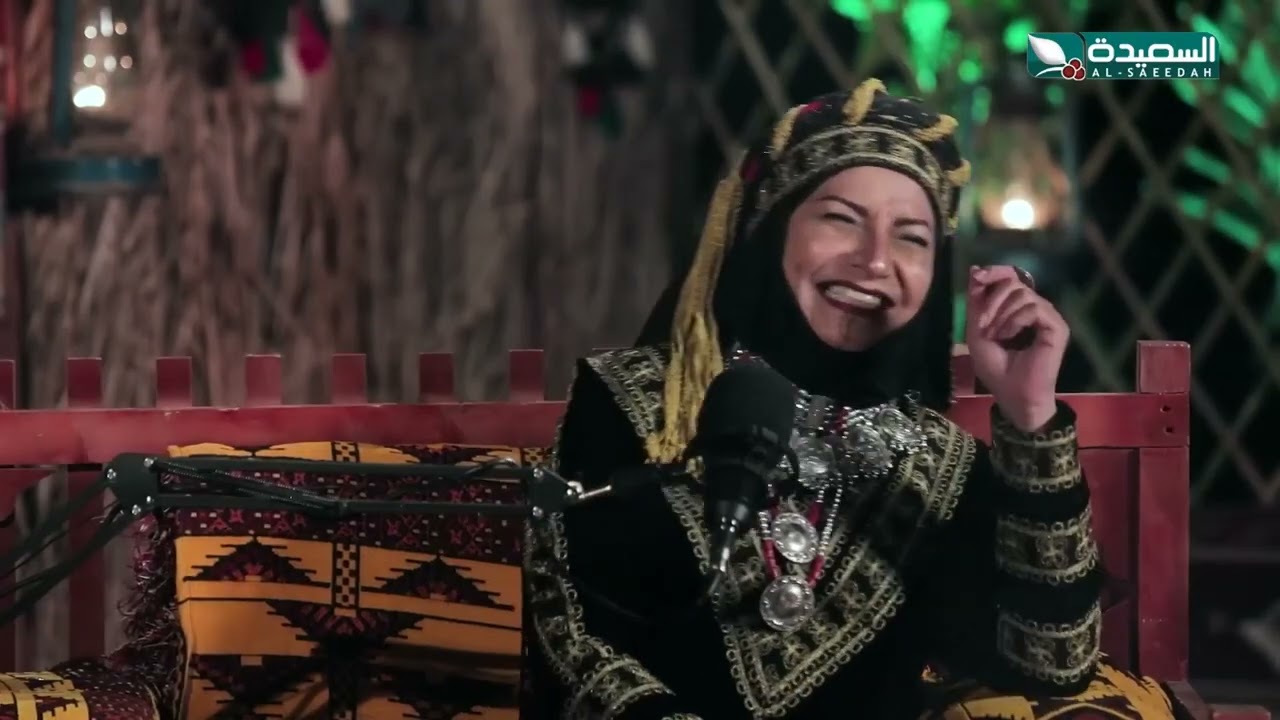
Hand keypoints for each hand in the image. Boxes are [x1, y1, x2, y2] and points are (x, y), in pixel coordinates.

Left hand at [965, 265, 1068, 431]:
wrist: (1012, 395)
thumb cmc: (996, 369)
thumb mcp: (977, 331)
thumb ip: (976, 302)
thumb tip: (975, 270)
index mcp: (1018, 309)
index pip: (1011, 278)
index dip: (995, 272)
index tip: (978, 276)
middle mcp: (1035, 309)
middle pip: (1014, 282)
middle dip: (991, 298)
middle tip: (982, 323)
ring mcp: (1048, 317)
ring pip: (1022, 293)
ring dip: (1001, 313)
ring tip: (995, 335)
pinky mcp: (1057, 326)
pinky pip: (1034, 307)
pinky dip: (1015, 319)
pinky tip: (1008, 335)